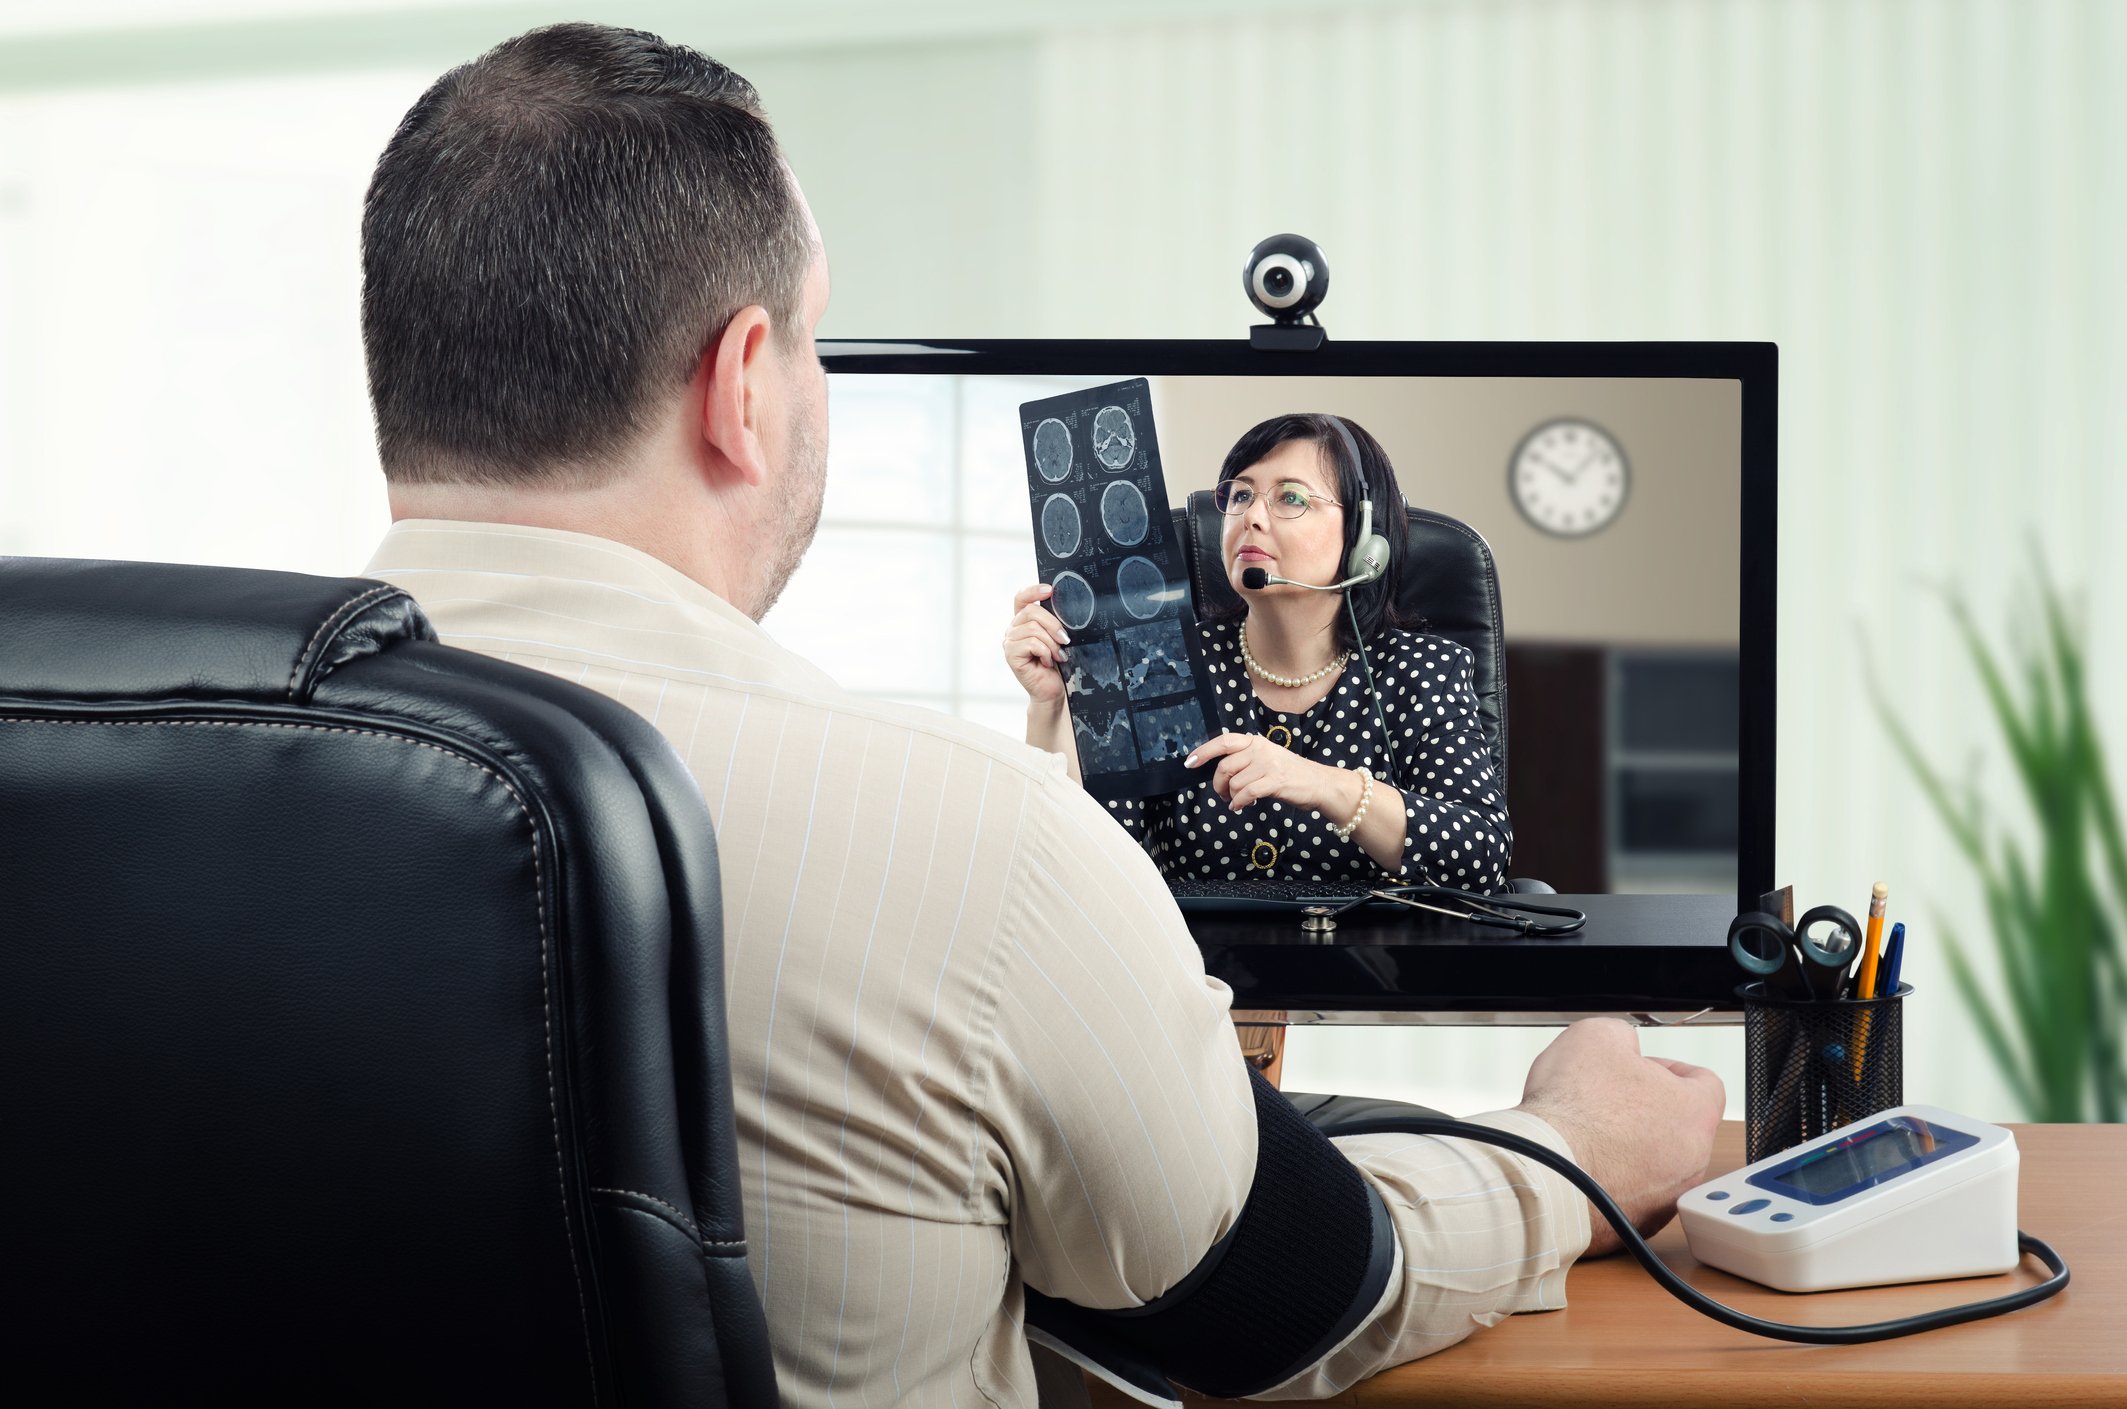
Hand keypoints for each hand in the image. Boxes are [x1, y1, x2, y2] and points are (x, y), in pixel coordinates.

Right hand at [1004, 583, 1069, 707]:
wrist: (1051, 690)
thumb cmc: (1056, 665)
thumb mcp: (1056, 639)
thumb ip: (1053, 623)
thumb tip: (1064, 608)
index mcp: (1023, 622)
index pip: (1021, 598)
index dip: (1033, 591)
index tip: (1050, 590)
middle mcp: (1013, 629)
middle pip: (1031, 612)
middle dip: (1053, 624)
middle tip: (1065, 639)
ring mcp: (1010, 642)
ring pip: (1034, 629)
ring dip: (1051, 644)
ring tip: (1058, 656)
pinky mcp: (1011, 654)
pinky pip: (1032, 643)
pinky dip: (1046, 653)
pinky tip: (1048, 662)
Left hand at [1184, 732, 1345, 813]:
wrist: (1319, 783)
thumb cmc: (1290, 774)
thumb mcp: (1266, 758)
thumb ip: (1245, 760)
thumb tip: (1220, 772)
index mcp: (1255, 741)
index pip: (1223, 742)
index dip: (1204, 752)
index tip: (1190, 763)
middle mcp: (1260, 749)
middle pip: (1224, 767)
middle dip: (1218, 785)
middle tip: (1223, 795)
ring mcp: (1268, 764)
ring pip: (1234, 783)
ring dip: (1232, 797)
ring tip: (1239, 801)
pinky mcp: (1275, 781)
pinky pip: (1246, 794)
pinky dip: (1239, 803)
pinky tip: (1241, 807)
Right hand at [1514, 1018, 1724, 1257]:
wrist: (1545, 1173)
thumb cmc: (1574, 1114)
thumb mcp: (1596, 1037)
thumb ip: (1621, 1037)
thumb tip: (1620, 1049)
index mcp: (1694, 1113)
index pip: (1704, 1082)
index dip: (1669, 1067)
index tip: (1643, 1068)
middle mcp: (1691, 1162)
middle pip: (1677, 1125)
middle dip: (1643, 1109)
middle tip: (1606, 1099)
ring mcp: (1665, 1199)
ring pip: (1655, 1164)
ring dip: (1627, 1148)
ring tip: (1588, 1134)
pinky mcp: (1635, 1226)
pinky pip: (1630, 1194)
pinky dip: (1610, 1180)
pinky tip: (1580, 1163)